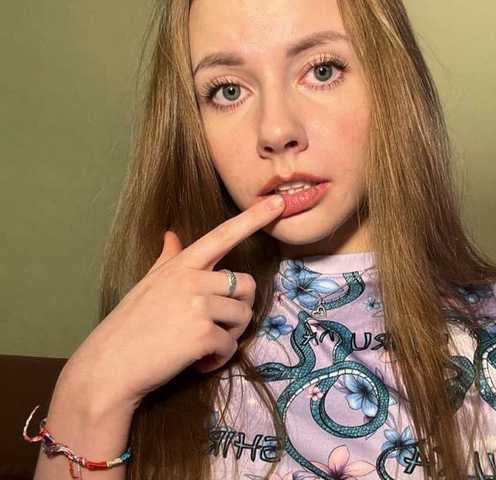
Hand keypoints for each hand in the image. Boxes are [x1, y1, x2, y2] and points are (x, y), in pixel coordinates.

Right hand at [59, 194, 284, 411]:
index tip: (278, 203)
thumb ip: (168, 259)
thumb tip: (172, 235)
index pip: (223, 235)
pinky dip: (217, 359)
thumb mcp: (148, 284)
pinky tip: (196, 362)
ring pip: (243, 317)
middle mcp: (193, 279)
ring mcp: (198, 305)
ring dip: (229, 337)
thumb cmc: (129, 325)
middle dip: (240, 309)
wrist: (109, 366)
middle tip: (217, 327)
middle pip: (248, 285)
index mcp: (181, 265)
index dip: (253, 218)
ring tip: (202, 346)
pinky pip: (230, 346)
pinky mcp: (203, 333)